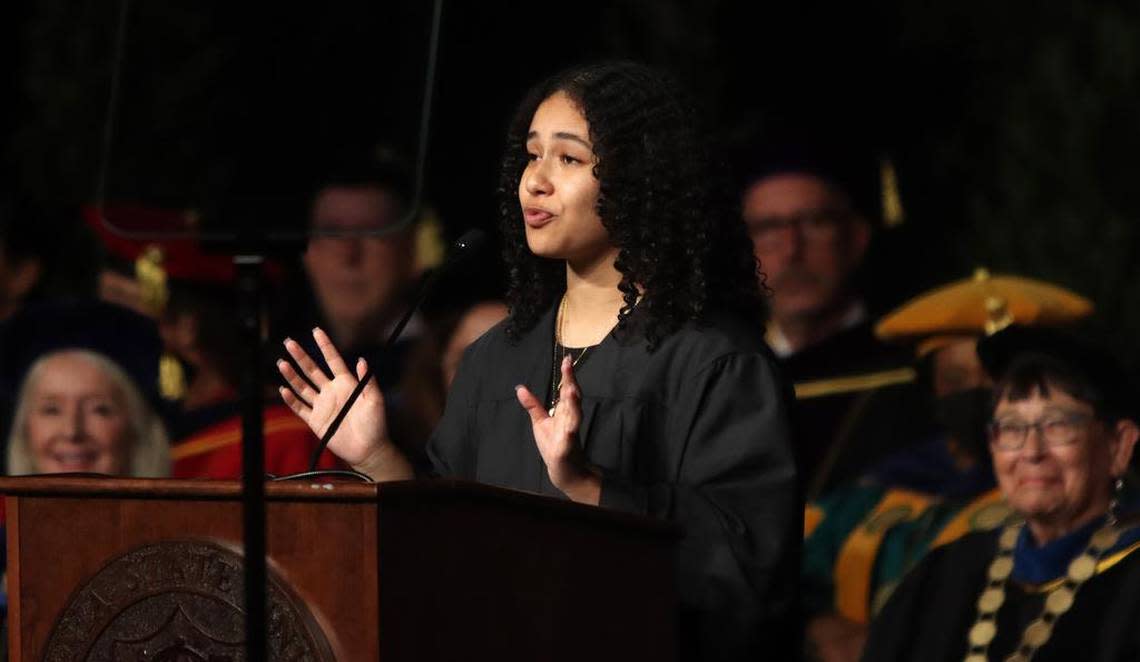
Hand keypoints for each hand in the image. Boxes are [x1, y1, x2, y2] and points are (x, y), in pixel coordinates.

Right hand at [277, 328, 407, 478]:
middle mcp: (332, 391)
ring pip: (303, 386)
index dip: (325, 346)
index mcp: (346, 384)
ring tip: (282, 363)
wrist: (368, 449)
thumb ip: (367, 381)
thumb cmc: (376, 424)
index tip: (316, 331)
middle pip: (312, 370)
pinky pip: (300, 408)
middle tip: (289, 343)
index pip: (332, 360)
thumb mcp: (376, 400)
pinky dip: (291, 399)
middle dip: (301, 356)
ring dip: (292, 375)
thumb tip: (362, 360)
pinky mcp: (315, 420)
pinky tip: (283, 389)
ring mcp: (322, 405)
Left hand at [516, 356, 600, 504]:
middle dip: (570, 382)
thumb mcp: (540, 422)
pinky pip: (569, 437)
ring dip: (573, 403)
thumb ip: (533, 405)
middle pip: (572, 397)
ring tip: (571, 390)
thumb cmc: (554, 444)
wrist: (564, 471)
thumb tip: (520, 388)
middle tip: (568, 365)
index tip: (566, 359)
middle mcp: (570, 418)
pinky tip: (570, 427)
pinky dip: (570, 430)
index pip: (566, 389)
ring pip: (574, 415)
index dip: (567, 375)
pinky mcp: (567, 446)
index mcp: (564, 411)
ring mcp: (570, 432)